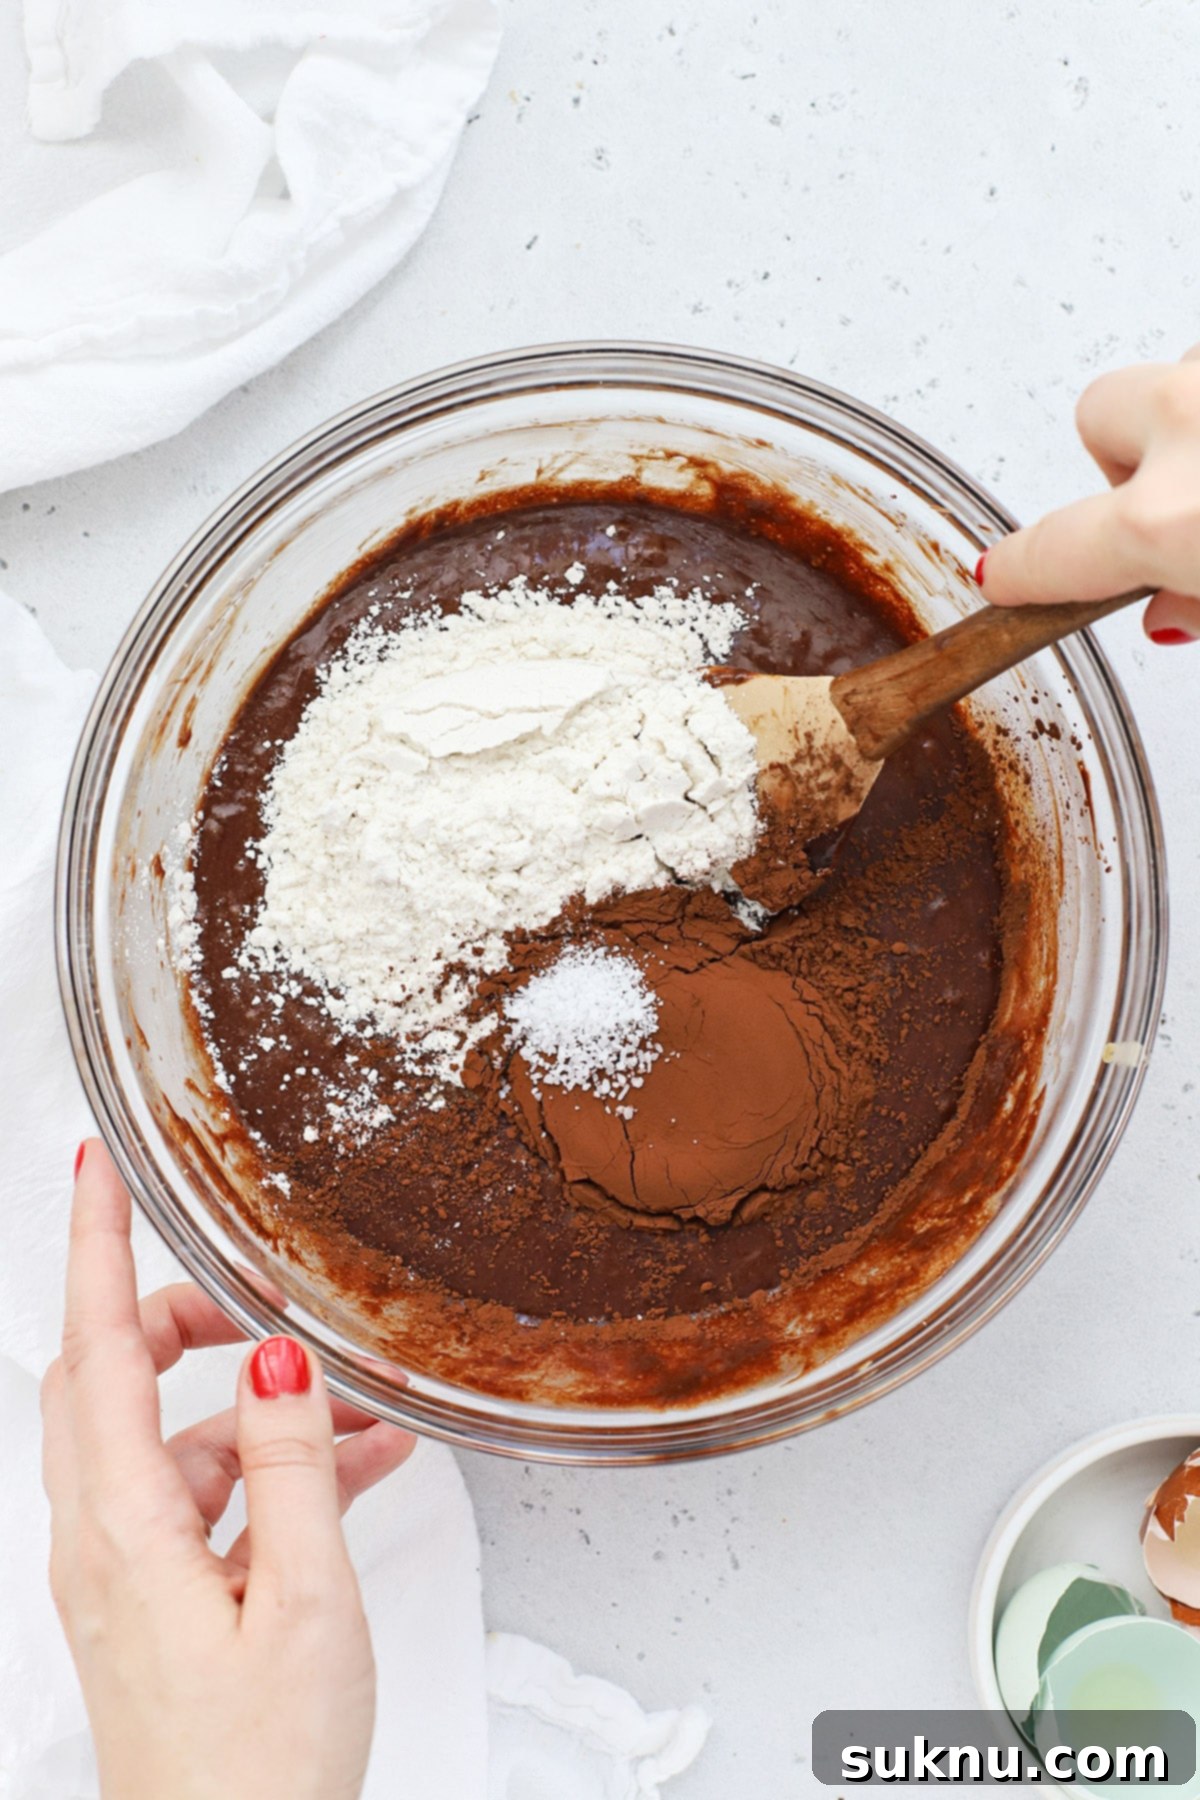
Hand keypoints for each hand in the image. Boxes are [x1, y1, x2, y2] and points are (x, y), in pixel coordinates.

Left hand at [41, 1140, 414, 1799]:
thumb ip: (292, 1467)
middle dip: (179, 1313)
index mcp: (124, 1528)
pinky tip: (354, 1472)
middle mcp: (104, 1540)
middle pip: (111, 1377)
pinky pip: (204, 1498)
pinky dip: (271, 1469)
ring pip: (168, 1439)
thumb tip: (274, 1360)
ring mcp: (127, 1573)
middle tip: (255, 1289)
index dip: (94, 1246)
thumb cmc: (257, 1774)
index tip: (94, 1164)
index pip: (96, 1349)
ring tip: (361, 1407)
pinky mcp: (160, 1601)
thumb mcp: (305, 1604)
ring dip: (253, 1408)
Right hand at [978, 344, 1199, 643]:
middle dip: (1123, 456)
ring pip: (1177, 373)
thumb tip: (1176, 608)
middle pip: (1100, 410)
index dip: (1022, 569)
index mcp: (1169, 518)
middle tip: (1174, 508)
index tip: (1001, 576)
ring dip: (1191, 418)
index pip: (1056, 551)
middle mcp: (1194, 419)